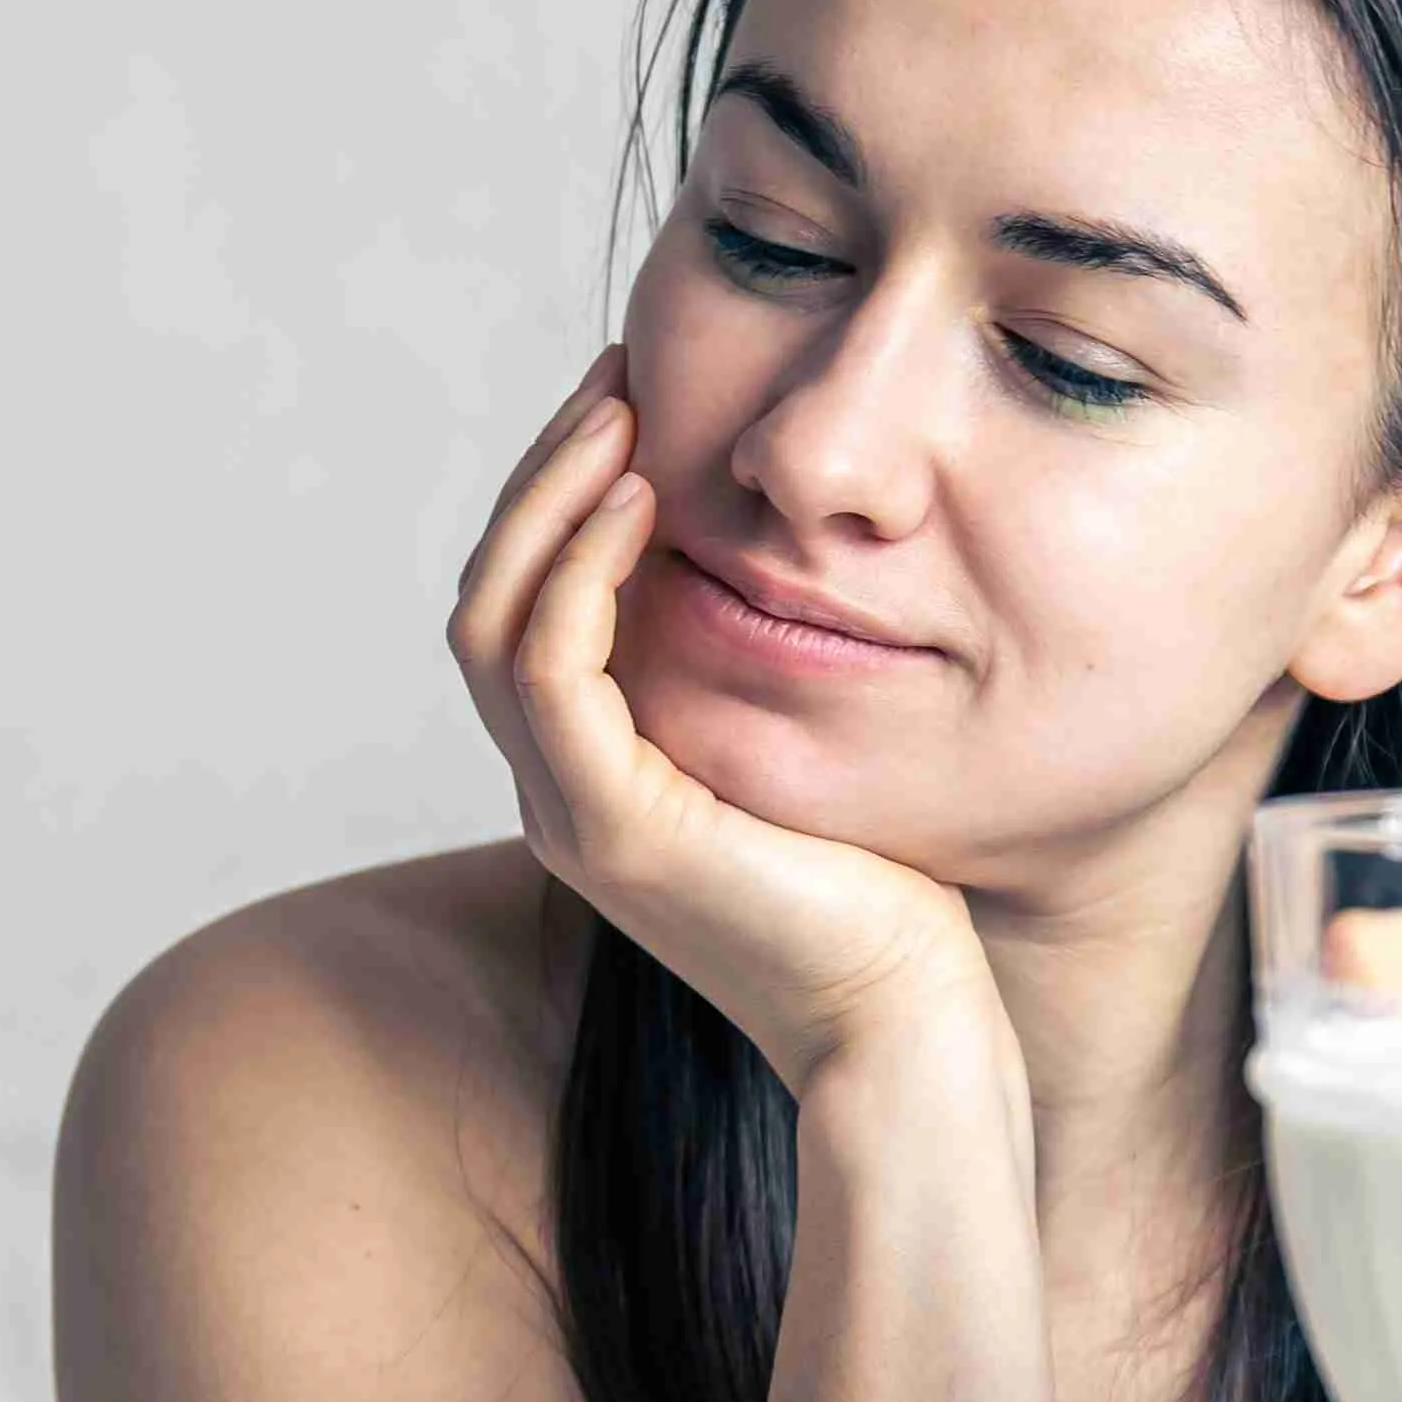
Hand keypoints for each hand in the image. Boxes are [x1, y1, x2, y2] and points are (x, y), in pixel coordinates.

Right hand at [450, 342, 1001, 1095]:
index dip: (563, 495)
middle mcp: (561, 794)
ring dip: (547, 498)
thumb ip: (767, 670)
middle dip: (545, 471)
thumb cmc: (892, 897)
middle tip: (615, 370)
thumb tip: (797, 557)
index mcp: (598, 777)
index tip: (633, 397)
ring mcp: (574, 815)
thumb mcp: (815, 747)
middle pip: (491, 597)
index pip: (529, 607)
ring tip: (619, 406)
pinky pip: (552, 668)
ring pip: (495, 619)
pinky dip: (579, 571)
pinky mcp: (615, 830)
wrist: (910, 1030)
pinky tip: (641, 499)